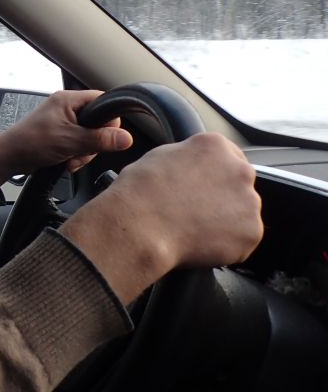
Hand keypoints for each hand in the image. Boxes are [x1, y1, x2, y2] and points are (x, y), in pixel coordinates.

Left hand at [0, 89, 132, 190]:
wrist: (9, 157)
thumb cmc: (31, 142)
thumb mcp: (70, 141)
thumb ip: (100, 139)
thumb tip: (126, 138)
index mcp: (69, 100)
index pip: (103, 101)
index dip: (109, 120)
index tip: (107, 137)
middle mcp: (67, 108)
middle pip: (99, 123)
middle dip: (93, 143)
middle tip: (81, 151)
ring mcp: (64, 123)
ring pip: (90, 138)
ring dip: (83, 153)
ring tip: (70, 159)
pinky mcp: (60, 136)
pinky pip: (79, 145)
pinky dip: (76, 156)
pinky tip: (66, 162)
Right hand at [61, 132, 262, 302]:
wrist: (140, 226)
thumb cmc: (141, 192)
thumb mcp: (159, 157)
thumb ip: (188, 158)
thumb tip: (192, 167)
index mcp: (216, 146)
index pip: (228, 156)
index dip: (212, 174)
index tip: (203, 187)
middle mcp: (239, 170)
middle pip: (238, 185)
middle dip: (222, 197)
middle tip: (195, 211)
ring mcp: (249, 202)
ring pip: (242, 213)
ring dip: (225, 221)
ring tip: (193, 229)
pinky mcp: (251, 232)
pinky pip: (242, 240)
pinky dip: (226, 245)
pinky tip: (200, 242)